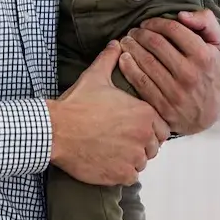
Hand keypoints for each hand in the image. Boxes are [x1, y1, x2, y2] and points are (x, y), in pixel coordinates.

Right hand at [48, 42, 166, 185]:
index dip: (151, 128)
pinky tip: (110, 163)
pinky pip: (131, 177)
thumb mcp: (95, 76)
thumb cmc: (77, 104)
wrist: (56, 130)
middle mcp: (144, 136)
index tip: (136, 127)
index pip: (163, 127)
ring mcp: (133, 157)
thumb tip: (115, 43)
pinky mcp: (120, 174)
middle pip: (155, 145)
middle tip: (124, 140)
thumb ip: (110, 59)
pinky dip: (123, 172)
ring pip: (143, 161)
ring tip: (116, 151)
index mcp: (144, 113)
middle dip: (144, 144)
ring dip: (133, 158)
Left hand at [119, 9, 219, 135]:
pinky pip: (140, 82)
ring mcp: (176, 91)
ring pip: (146, 62)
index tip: (148, 23)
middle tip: (133, 31)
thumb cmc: (211, 72)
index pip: (174, 29)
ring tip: (126, 42)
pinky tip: (124, 59)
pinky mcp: (163, 105)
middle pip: (156, 43)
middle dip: (140, 33)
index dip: (157, 22)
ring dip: (131, 47)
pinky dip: (128, 68)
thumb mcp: (219, 46)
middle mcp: (190, 73)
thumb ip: (206, 23)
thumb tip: (182, 15)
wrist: (209, 112)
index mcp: (204, 56)